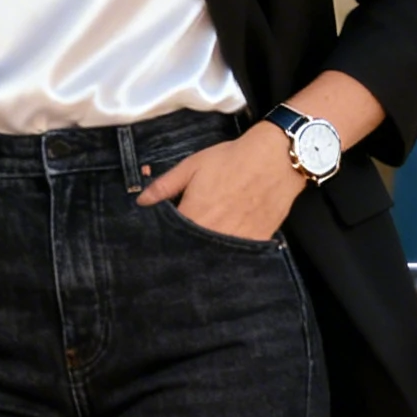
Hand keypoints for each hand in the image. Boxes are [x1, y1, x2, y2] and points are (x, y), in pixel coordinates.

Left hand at [136, 124, 303, 240]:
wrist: (276, 158)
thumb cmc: (232, 159)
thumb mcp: (192, 166)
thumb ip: (164, 185)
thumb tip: (141, 201)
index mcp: (194, 215)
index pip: (170, 239)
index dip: (164, 242)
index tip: (158, 244)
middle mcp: (214, 232)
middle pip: (191, 253)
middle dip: (184, 252)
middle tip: (180, 250)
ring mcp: (236, 240)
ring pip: (214, 258)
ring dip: (206, 256)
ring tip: (202, 252)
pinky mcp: (256, 241)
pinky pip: (237, 256)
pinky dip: (229, 255)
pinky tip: (224, 250)